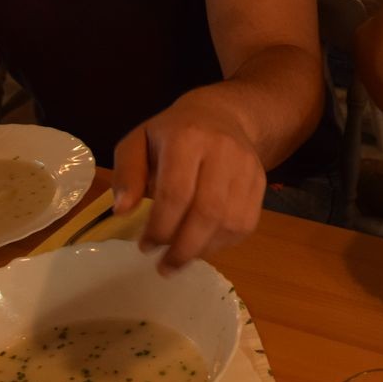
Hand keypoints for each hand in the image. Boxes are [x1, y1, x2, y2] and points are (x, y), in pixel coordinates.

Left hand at [112, 89, 268, 273]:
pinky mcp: (261, 182)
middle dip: (183, 248)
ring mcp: (247, 167)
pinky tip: (203, 245)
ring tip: (181, 259)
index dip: (160, 227)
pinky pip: (245, 224)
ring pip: (230, 222)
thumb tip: (122, 210)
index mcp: (187, 138)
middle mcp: (223, 151)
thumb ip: (126, 174)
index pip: (176, 193)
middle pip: (208, 211)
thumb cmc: (172, 133)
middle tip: (164, 267)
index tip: (145, 247)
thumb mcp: (138, 142)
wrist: (223, 115)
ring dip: (203, 250)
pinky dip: (223, 243)